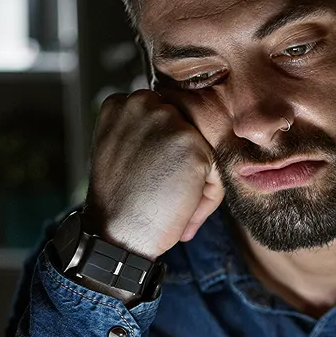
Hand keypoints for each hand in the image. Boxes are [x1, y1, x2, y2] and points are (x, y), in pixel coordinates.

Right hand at [84, 89, 222, 259]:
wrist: (119, 234)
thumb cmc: (119, 202)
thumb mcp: (119, 151)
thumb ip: (143, 130)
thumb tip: (177, 129)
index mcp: (121, 103)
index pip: (163, 117)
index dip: (164, 152)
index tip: (154, 177)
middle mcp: (143, 102)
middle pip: (184, 129)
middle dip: (183, 163)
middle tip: (164, 193)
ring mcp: (169, 122)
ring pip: (202, 149)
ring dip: (197, 181)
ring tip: (172, 204)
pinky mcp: (193, 144)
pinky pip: (216, 171)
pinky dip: (207, 197)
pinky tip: (182, 212)